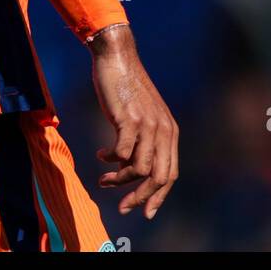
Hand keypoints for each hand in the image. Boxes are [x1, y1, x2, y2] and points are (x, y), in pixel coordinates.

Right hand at [90, 24, 178, 220]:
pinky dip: (110, 160)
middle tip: (122, 208)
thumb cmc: (126, 88)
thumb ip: (144, 141)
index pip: (170, 175)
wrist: (116, 57)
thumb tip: (130, 171)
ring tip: (103, 180)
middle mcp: (163, 130)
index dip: (158, 197)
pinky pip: (121, 153)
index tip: (145, 212)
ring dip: (119, 180)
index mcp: (170, 132)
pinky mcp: (129, 118)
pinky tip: (100, 155)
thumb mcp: (143, 116)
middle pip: (158, 178)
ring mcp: (147, 124)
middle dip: (140, 198)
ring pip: (139, 169)